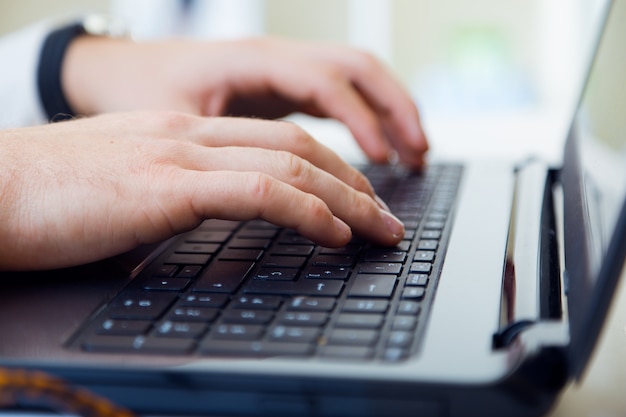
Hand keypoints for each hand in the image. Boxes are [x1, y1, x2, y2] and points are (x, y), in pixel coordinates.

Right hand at [0, 111, 403, 270]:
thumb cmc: (48, 197)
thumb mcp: (126, 185)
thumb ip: (173, 193)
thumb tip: (206, 217)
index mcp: (183, 133)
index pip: (278, 140)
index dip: (329, 169)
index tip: (358, 200)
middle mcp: (189, 135)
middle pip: (299, 147)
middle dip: (356, 183)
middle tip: (387, 218)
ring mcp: (179, 156)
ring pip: (291, 165)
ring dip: (348, 200)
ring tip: (379, 230)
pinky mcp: (166, 187)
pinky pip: (257, 192)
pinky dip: (304, 211)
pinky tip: (332, 233)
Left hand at [62, 36, 427, 166]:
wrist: (118, 69)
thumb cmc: (138, 89)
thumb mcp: (169, 122)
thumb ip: (212, 150)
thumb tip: (256, 193)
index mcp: (254, 60)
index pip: (326, 82)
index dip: (360, 120)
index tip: (382, 161)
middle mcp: (277, 58)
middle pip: (358, 68)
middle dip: (396, 108)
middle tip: (421, 153)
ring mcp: (283, 70)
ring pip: (357, 79)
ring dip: (391, 112)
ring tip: (416, 155)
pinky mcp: (283, 88)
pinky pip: (340, 96)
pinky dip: (369, 120)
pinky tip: (381, 149)